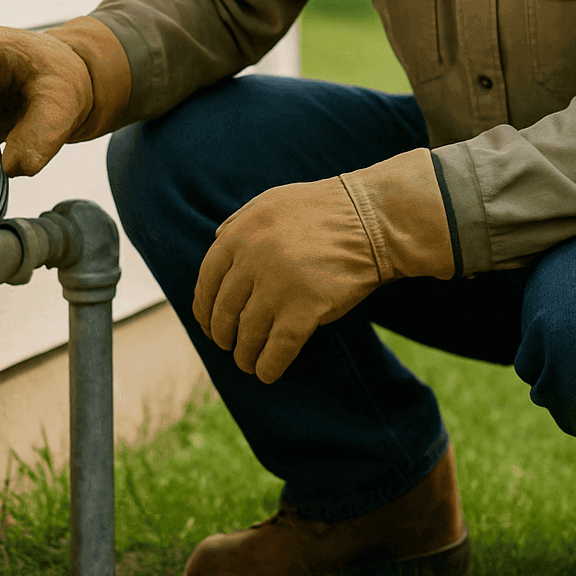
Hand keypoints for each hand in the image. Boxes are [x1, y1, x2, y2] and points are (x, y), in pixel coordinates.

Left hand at [194, 176, 380, 383]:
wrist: (370, 219)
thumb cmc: (323, 210)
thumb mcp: (270, 202)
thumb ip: (239, 222)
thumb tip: (216, 242)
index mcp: (239, 237)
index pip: (207, 283)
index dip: (204, 310)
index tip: (208, 324)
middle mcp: (251, 263)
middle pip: (224, 313)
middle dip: (222, 336)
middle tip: (228, 346)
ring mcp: (277, 288)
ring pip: (247, 335)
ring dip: (244, 355)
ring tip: (247, 363)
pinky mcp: (304, 310)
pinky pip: (277, 349)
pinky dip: (268, 366)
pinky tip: (267, 373)